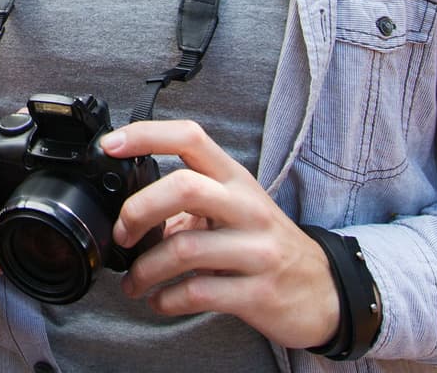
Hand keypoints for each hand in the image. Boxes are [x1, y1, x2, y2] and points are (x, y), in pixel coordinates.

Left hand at [103, 121, 339, 348]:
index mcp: (235, 180)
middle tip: (123, 234)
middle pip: (184, 187)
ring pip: (184, 248)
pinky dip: (166, 299)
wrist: (326, 292)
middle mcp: (247, 208)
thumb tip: (132, 212)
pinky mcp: (258, 292)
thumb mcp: (234, 209)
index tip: (111, 145)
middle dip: (138, 210)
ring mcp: (256, 250)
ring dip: (145, 269)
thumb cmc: (265, 244)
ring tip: (133, 282)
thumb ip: (189, 202)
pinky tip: (159, 301)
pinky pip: (198, 293)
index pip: (191, 138)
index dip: (147, 136)